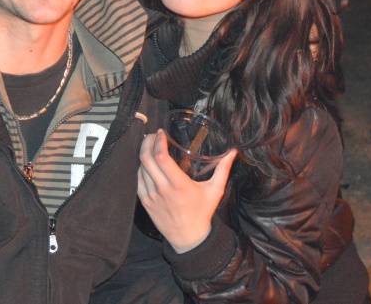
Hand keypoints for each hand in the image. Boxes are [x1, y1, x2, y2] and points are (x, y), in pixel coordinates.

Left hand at [137, 129, 236, 253]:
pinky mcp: (145, 202)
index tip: (161, 132)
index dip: (158, 141)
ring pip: (140, 168)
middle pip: (146, 159)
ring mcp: (152, 196)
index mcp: (178, 184)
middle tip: (153, 135)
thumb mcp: (215, 190)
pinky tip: (146, 162)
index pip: (161, 157)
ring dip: (143, 153)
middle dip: (147, 142)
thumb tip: (233, 152)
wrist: (189, 238)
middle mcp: (162, 189)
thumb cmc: (202, 213)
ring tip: (149, 145)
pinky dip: (140, 168)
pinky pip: (137, 180)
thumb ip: (223, 169)